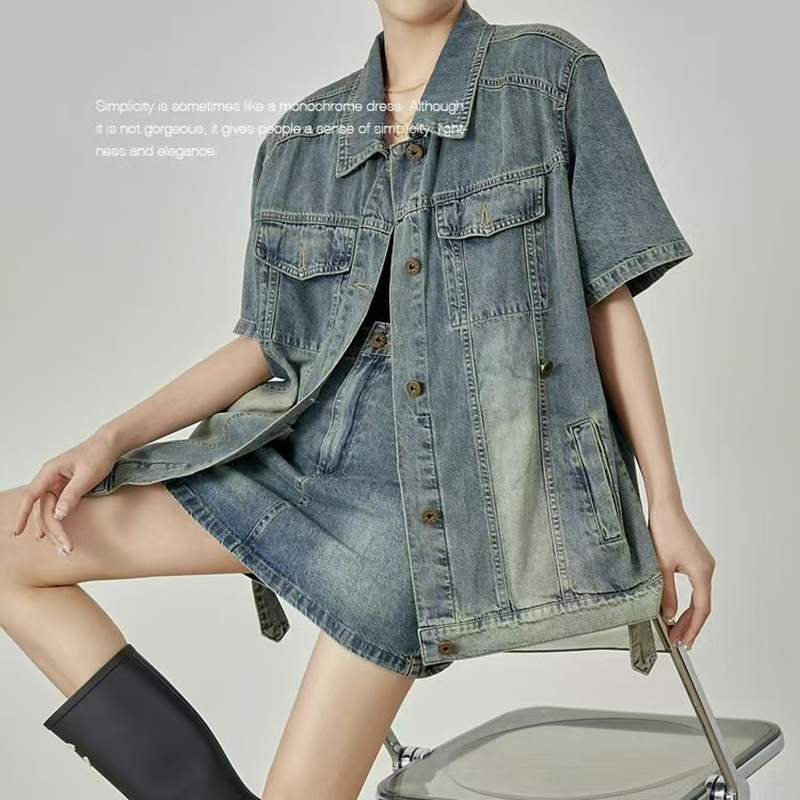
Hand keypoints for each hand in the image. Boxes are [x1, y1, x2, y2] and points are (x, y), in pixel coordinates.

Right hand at [10, 432, 119, 553]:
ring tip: (63, 547)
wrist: (110, 445)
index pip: (30, 496)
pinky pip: (57, 507)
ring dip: (55, 529)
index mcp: (49, 472)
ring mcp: (57, 484)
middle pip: (43, 509)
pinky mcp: (66, 489)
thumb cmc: (98, 454)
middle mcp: (50, 479)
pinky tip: (54, 534)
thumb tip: (58, 514)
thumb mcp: (87, 475)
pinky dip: (58, 521)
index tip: (17, 531)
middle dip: (51, 530)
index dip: (22, 515)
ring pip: (50, 511)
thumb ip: (72, 494)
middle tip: (64, 547)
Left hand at [648, 502, 715, 648]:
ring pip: (699, 596)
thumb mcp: (661, 567)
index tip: (683, 641)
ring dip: (689, 613)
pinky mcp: (696, 558)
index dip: (692, 628)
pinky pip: (696, 586)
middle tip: (678, 640)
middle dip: (690, 624)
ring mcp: (703, 563)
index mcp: (702, 572)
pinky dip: (688, 600)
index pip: (701, 609)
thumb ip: (666, 593)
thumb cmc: (664, 531)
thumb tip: (668, 615)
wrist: (665, 507)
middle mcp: (707, 568)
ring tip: (676, 628)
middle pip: (702, 605)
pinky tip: (678, 607)